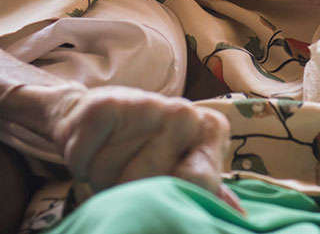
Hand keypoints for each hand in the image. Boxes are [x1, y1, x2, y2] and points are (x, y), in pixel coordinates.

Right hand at [50, 86, 242, 211]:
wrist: (97, 111)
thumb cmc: (146, 147)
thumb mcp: (180, 165)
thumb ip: (206, 188)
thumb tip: (239, 215)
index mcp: (209, 130)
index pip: (200, 182)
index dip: (174, 196)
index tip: (160, 195)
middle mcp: (185, 113)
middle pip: (153, 185)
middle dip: (132, 190)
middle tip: (129, 175)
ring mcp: (148, 104)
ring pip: (114, 176)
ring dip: (103, 178)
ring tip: (112, 160)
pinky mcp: (109, 103)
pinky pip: (86, 158)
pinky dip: (81, 163)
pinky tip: (92, 149)